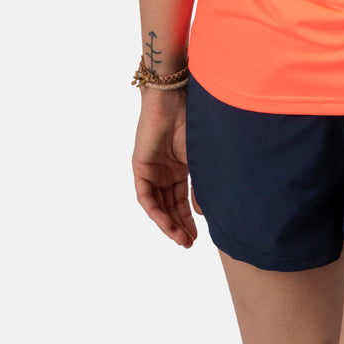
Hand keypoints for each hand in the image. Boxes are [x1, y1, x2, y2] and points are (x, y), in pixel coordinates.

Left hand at [132, 92, 202, 247]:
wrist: (174, 100)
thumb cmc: (192, 122)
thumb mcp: (200, 159)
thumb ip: (200, 186)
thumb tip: (203, 212)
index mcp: (180, 167)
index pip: (182, 200)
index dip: (189, 218)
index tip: (198, 235)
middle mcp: (165, 171)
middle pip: (170, 206)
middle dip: (179, 226)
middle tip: (189, 243)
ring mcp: (152, 171)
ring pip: (159, 205)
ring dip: (168, 224)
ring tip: (181, 239)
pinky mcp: (140, 168)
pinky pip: (146, 197)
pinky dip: (157, 212)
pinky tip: (168, 224)